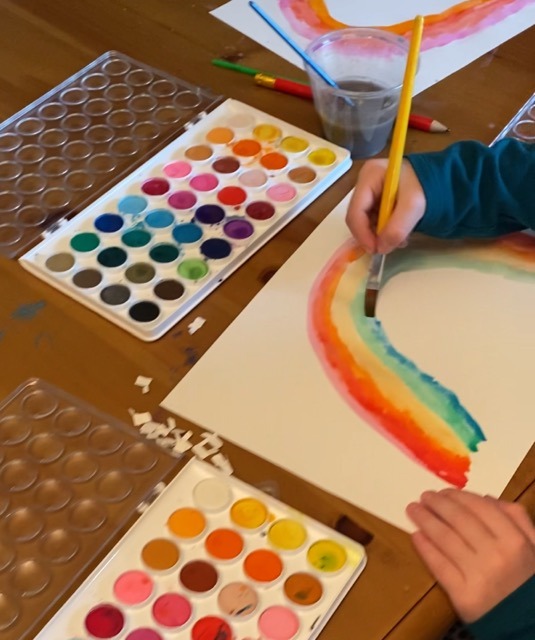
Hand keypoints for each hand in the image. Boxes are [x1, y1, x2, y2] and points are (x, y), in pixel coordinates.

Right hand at [345, 159, 425, 253]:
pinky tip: (398, 233)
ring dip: (379, 235)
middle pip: (357, 218)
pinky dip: (383, 231)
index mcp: (369, 176)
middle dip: (371, 235)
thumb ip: (397, 228)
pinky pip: (372, 221)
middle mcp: (363, 183)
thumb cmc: (424, 185)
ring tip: (399, 239)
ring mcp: (368, 192)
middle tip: (387, 247)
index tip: (375, 249)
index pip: (355, 212)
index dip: (362, 234)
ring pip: (364, 222)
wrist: (436, 180)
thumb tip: (381, 248)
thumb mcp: (413, 205)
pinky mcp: (374, 201)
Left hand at [406, 489, 534, 622]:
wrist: (528, 625)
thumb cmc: (527, 581)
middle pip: (458, 519)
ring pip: (445, 538)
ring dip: (425, 520)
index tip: (443, 491)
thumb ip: (516, 519)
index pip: (479, 507)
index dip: (457, 496)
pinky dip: (425, 548)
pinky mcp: (463, 596)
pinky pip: (439, 566)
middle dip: (437, 504)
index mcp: (515, 540)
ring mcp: (478, 575)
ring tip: (413, 510)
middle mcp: (496, 554)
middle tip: (424, 496)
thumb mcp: (534, 547)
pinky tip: (416, 536)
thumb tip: (486, 498)